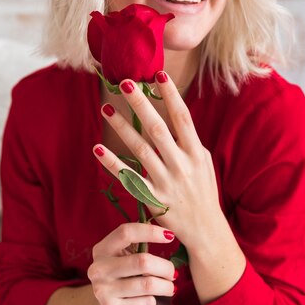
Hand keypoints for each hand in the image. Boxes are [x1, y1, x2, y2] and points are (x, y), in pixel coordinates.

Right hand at [87, 222, 175, 304]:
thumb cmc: (124, 275)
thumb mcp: (126, 255)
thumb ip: (140, 242)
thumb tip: (168, 231)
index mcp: (102, 249)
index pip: (126, 232)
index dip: (150, 232)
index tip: (170, 236)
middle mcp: (98, 269)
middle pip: (142, 261)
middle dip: (165, 267)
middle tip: (173, 272)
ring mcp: (103, 291)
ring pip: (148, 284)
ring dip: (166, 286)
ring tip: (170, 286)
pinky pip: (146, 303)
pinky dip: (153, 301)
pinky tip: (149, 300)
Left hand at [93, 71, 223, 252]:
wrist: (206, 230)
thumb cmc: (203, 191)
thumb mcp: (203, 162)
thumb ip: (188, 141)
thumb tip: (174, 115)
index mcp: (196, 152)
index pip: (183, 117)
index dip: (171, 95)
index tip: (159, 74)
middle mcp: (182, 164)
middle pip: (158, 129)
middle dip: (141, 104)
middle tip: (125, 83)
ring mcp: (166, 182)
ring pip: (140, 150)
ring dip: (122, 127)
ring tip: (106, 108)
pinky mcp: (152, 198)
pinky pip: (129, 178)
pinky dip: (113, 163)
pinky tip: (98, 148)